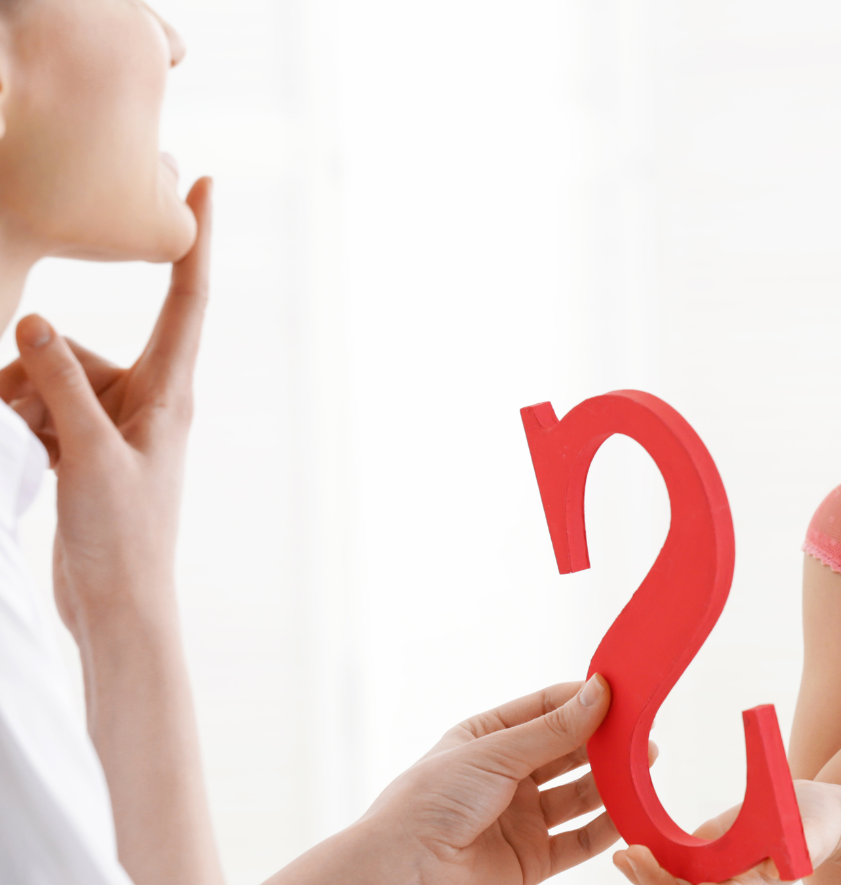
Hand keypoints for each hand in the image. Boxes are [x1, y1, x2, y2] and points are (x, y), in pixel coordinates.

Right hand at [0, 176, 212, 640]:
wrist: (116, 605)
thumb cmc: (122, 537)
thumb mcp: (88, 453)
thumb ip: (61, 382)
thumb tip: (33, 321)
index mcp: (169, 393)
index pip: (185, 301)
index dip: (193, 242)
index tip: (205, 185)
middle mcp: (147, 400)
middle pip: (76, 351)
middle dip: (35, 374)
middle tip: (29, 423)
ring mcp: (113, 425)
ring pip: (47, 379)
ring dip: (21, 405)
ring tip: (29, 451)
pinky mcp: (84, 449)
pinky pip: (39, 410)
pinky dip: (21, 425)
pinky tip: (21, 457)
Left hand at [273, 678, 620, 884]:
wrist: (402, 874)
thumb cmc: (428, 803)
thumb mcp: (494, 753)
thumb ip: (553, 729)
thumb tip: (600, 691)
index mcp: (486, 739)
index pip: (545, 709)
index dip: (583, 700)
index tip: (622, 691)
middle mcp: (505, 777)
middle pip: (567, 752)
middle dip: (604, 741)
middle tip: (642, 731)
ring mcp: (519, 819)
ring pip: (578, 795)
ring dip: (611, 781)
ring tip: (644, 765)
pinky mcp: (530, 860)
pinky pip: (578, 840)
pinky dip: (606, 827)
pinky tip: (631, 811)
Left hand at [612, 781, 840, 884]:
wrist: (810, 818)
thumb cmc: (817, 823)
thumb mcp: (814, 831)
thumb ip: (802, 846)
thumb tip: (781, 867)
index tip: (683, 882)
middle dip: (659, 884)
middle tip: (631, 858)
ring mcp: (716, 883)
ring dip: (647, 879)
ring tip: (624, 857)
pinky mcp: (704, 871)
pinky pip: (672, 878)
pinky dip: (651, 870)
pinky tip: (629, 855)